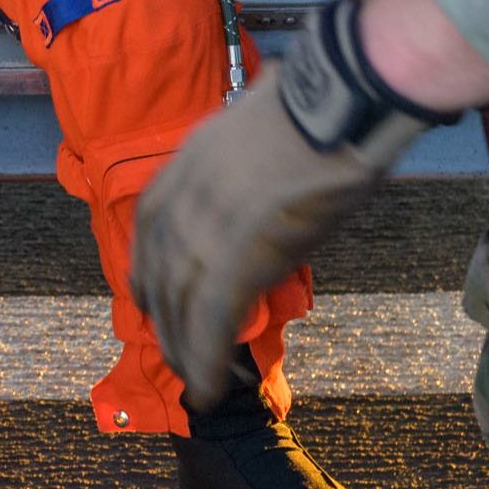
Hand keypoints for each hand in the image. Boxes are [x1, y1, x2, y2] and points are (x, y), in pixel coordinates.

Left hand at [134, 0, 447, 406]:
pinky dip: (205, 359)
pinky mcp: (239, 258)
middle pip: (159, 272)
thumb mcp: (258, 132)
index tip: (149, 297)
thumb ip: (244, 170)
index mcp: (188, 163)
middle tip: (175, 354)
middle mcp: (184, 198)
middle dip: (164, 320)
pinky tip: (210, 388)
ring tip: (194, 383)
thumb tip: (263, 191)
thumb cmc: (320, 108)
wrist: (339, 100)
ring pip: (180, 304)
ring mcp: (206, 228)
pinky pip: (211, 320)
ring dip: (183, 350)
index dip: (148, 269)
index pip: (151, 227)